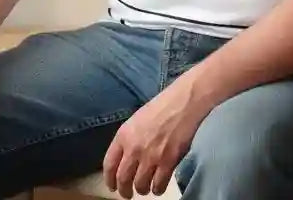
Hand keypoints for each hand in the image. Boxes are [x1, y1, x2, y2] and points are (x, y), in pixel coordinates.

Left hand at [103, 81, 208, 197]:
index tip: (112, 186)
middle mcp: (134, 148)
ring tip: (145, 188)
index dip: (109, 180)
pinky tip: (158, 185)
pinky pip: (158, 185)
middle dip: (124, 191)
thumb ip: (128, 140)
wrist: (183, 102)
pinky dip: (157, 189)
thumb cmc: (160, 107)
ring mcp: (151, 156)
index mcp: (123, 135)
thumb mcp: (136, 120)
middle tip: (128, 194)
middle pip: (123, 179)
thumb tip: (125, 160)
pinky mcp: (168, 162)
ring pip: (140, 186)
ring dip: (142, 190)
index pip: (109, 165)